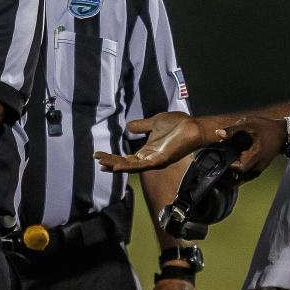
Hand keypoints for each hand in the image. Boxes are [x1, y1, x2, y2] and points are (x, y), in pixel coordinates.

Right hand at [94, 112, 212, 172]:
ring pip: (131, 166)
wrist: (193, 125)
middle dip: (111, 162)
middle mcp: (150, 159)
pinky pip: (142, 166)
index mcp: (148, 151)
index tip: (99, 155)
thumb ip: (141, 126)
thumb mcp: (153, 122)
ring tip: (102, 162)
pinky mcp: (160, 160)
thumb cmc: (177, 124)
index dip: (113, 158)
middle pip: (126, 164)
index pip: (127, 158)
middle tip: (97, 159)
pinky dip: (128, 167)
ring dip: (116, 165)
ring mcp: (155, 161)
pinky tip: (117, 166)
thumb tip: (127, 127)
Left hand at [217, 117, 286, 182]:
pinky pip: (246, 176)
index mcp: (255, 156)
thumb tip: (218, 133)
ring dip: (231, 175)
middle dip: (227, 173)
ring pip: (242, 179)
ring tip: (222, 167)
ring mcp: (258, 170)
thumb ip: (233, 130)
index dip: (227, 166)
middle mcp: (257, 167)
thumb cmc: (266, 129)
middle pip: (238, 177)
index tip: (219, 159)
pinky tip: (231, 168)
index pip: (238, 169)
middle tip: (218, 165)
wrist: (282, 133)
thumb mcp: (248, 125)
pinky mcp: (258, 169)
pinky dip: (237, 174)